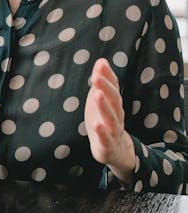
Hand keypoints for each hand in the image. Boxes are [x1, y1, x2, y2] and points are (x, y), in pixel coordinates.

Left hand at [84, 58, 135, 183]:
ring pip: (111, 118)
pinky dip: (102, 132)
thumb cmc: (105, 122)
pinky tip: (97, 124)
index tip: (101, 64)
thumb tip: (101, 60)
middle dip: (106, 88)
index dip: (108, 76)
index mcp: (114, 104)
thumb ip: (101, 82)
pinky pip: (106, 139)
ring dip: (104, 106)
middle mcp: (117, 116)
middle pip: (114, 101)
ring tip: (97, 95)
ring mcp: (114, 131)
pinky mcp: (107, 146)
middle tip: (96, 76)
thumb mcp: (101, 101)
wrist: (116, 151)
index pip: (114, 88)